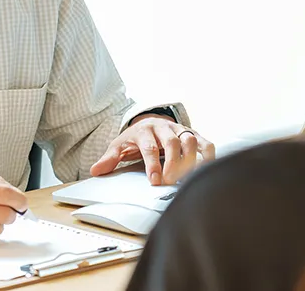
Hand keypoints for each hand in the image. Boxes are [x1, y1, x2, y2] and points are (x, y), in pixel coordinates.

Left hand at [90, 115, 214, 185]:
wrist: (148, 122)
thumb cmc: (134, 138)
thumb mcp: (119, 146)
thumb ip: (109, 159)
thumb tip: (95, 170)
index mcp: (144, 130)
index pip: (149, 147)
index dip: (152, 165)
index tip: (155, 181)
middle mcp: (164, 127)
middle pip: (171, 143)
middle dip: (171, 164)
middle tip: (169, 182)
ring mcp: (180, 130)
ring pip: (189, 140)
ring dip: (189, 160)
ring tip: (185, 179)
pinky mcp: (193, 134)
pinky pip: (206, 143)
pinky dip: (209, 156)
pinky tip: (204, 171)